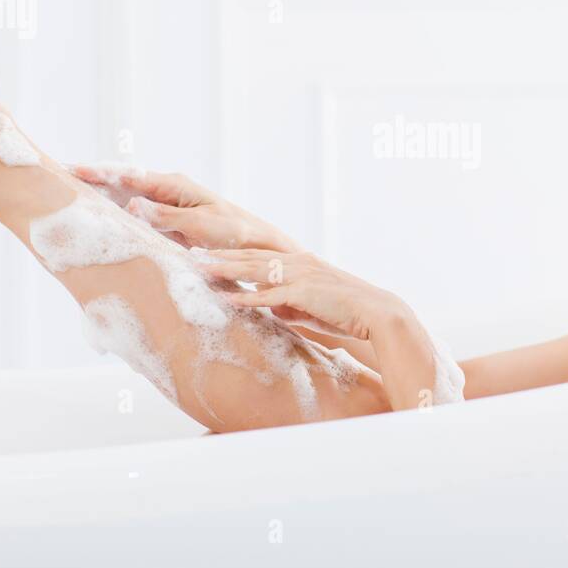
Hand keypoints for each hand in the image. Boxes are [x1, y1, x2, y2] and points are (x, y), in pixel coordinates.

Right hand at [70, 164, 299, 252]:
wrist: (258, 249)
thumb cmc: (236, 234)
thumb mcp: (203, 224)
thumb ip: (167, 215)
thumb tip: (132, 203)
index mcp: (174, 185)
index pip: (128, 175)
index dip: (98, 173)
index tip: (70, 169)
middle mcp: (166, 192)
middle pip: (120, 183)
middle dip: (90, 181)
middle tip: (56, 179)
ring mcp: (164, 209)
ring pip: (124, 200)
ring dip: (98, 200)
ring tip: (68, 199)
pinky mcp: (165, 226)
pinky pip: (133, 219)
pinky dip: (114, 218)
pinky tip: (98, 223)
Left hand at [200, 249, 409, 341]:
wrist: (376, 314)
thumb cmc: (347, 313)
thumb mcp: (313, 307)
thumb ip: (291, 306)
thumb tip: (273, 311)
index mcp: (300, 263)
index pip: (259, 256)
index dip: (231, 254)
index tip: (208, 254)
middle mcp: (297, 263)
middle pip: (250, 256)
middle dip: (219, 255)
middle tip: (191, 254)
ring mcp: (300, 276)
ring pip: (255, 270)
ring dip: (225, 268)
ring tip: (199, 268)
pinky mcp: (304, 293)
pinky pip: (269, 295)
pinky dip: (246, 296)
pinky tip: (226, 297)